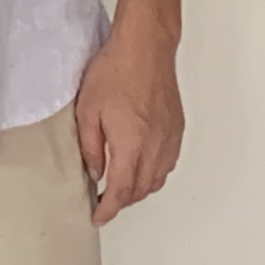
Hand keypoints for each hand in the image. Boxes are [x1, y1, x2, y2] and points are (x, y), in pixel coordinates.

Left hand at [74, 16, 184, 222]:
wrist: (144, 48)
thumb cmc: (114, 71)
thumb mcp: (88, 110)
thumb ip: (90, 147)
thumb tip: (94, 172)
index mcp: (131, 144)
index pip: (121, 191)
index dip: (109, 209)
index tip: (98, 216)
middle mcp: (155, 147)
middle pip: (142, 190)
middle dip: (122, 201)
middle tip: (104, 202)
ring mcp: (170, 139)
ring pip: (157, 179)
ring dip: (139, 190)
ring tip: (120, 187)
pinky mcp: (177, 129)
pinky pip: (168, 163)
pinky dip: (154, 174)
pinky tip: (141, 166)